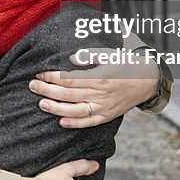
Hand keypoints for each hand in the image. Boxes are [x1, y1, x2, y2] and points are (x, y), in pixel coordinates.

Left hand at [31, 47, 158, 127]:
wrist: (147, 80)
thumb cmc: (125, 64)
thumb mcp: (109, 54)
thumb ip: (89, 56)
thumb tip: (70, 59)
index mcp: (99, 77)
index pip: (69, 79)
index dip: (52, 77)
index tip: (40, 73)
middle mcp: (101, 94)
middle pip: (68, 95)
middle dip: (48, 91)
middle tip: (32, 86)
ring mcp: (104, 107)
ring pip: (76, 111)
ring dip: (56, 108)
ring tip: (41, 104)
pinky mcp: (107, 116)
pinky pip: (89, 123)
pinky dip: (75, 124)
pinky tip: (61, 122)